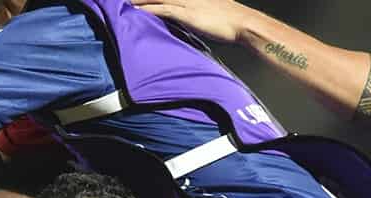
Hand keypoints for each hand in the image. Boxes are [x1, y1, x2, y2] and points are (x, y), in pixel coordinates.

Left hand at [130, 0, 254, 42]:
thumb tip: (192, 16)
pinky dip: (150, 10)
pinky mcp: (187, 13)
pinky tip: (138, 11)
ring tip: (127, 2)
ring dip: (142, 0)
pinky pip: (164, 10)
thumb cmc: (230, 20)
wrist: (243, 23)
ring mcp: (187, 2)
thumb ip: (197, 10)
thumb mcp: (212, 9)